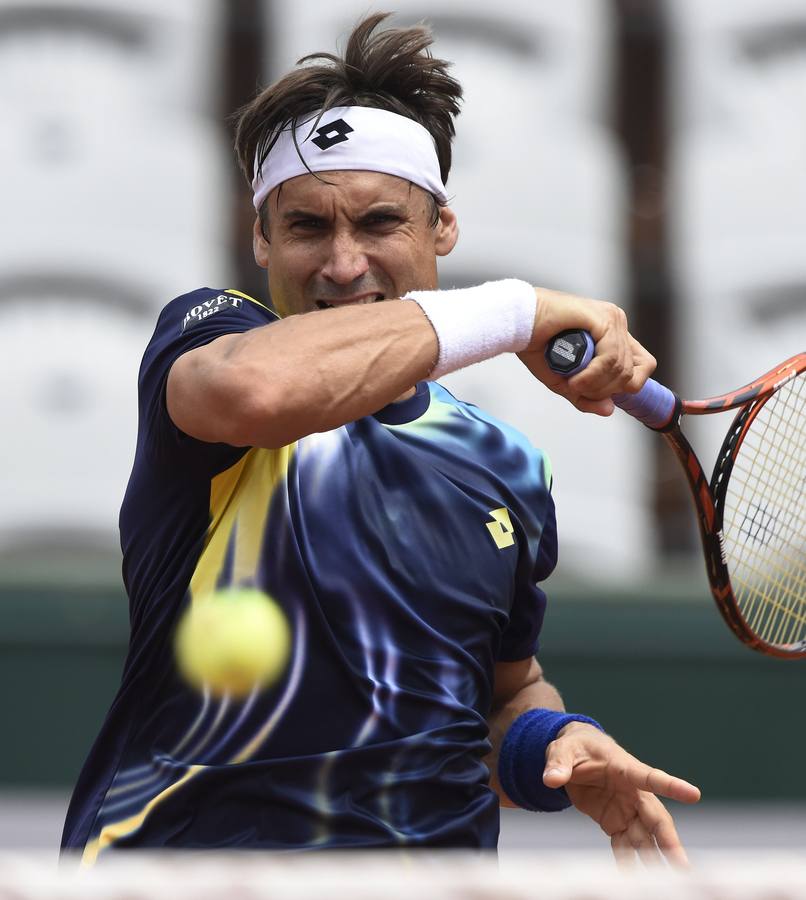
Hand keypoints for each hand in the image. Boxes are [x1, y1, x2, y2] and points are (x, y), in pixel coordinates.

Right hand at [518, 287, 655, 414]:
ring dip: (595, 384)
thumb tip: (609, 410)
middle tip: (576, 388)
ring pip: (621, 368)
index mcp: (613, 335)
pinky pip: (610, 358)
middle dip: (603, 390)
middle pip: (630, 374)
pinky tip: (575, 379)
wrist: (518, 322)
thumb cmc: (536, 344)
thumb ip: (586, 396)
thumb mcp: (564, 380)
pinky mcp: (605, 318)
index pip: (643, 366)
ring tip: (571, 383)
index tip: (595, 391)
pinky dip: (593, 375)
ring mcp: (613, 319)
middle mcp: (617, 325)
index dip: (625, 386)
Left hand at [544, 722, 700, 868]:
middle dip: (669, 841)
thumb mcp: (562, 750)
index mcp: (623, 767)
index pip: (649, 776)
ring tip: (661, 884)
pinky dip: (630, 862)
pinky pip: (626, 845)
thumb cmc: (574, 746)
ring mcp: (626, 809)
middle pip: (655, 817)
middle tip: (682, 866)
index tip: (694, 794)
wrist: (574, 755)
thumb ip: (558, 764)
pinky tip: (634, 881)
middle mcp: (632, 791)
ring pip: (644, 837)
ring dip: (652, 859)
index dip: (671, 785)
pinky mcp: (616, 822)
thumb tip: (551, 779)